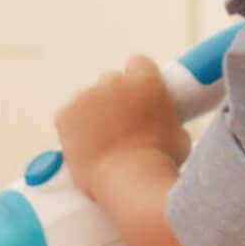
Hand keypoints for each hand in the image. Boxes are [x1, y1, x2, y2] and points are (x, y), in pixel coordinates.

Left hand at [55, 56, 188, 203]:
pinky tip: (84, 147)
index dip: (139, 80)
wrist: (130, 182)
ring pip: (88, 99)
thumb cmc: (160, 164)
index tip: (140, 96)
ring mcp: (86, 97)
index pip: (139, 63)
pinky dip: (73, 130)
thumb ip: (168, 120)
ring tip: (103, 143)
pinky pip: (67, 117)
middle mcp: (113, 81)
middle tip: (122, 126)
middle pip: (110, 81)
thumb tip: (164, 124)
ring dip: (94, 114)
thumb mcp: (179, 136)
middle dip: (115, 98)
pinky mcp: (65, 115)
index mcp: (145, 81)